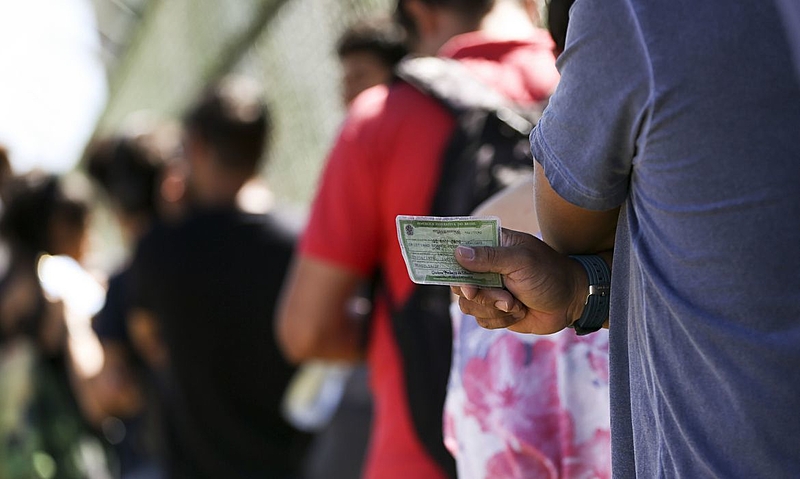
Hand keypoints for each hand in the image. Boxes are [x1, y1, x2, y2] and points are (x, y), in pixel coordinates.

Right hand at [450, 228, 586, 333]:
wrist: (572, 303)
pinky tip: (518, 312)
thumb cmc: (550, 274)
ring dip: (492, 308)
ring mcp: (489, 290)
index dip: (449, 259)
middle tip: (492, 294)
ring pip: (469, 305)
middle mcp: (486, 267)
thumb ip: (489, 257)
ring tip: (514, 303)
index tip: (446, 270)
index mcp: (492, 246)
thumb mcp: (521, 261)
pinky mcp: (495, 311)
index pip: (460, 247)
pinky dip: (500, 319)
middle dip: (477, 293)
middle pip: (458, 282)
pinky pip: (481, 320)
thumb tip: (458, 252)